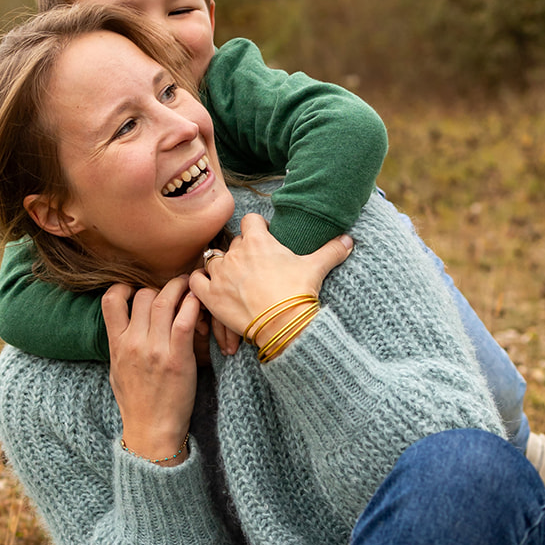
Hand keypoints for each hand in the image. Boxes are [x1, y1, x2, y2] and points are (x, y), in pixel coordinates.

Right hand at [103, 277, 198, 464]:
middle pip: (144, 295)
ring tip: (189, 287)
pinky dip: (192, 305)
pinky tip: (197, 303)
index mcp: (116, 344)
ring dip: (179, 289)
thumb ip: (119, 345)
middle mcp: (133, 343)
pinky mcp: (176, 358)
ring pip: (164, 301)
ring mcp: (154, 350)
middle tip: (173, 291)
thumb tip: (122, 327)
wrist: (150, 429)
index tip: (137, 290)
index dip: (124, 287)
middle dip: (160, 288)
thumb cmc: (136, 402)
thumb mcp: (116, 370)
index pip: (111, 299)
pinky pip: (184, 320)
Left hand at [189, 215, 353, 343]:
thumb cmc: (298, 293)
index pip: (251, 220)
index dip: (257, 227)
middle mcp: (235, 253)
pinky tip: (207, 287)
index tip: (263, 236)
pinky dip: (198, 282)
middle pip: (233, 243)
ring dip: (220, 267)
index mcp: (258, 241)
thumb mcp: (316, 268)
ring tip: (231, 278)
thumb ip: (332, 250)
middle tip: (253, 266)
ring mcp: (220, 274)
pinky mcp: (210, 295)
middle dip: (241, 251)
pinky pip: (194, 280)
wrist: (283, 324)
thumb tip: (350, 240)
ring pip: (213, 260)